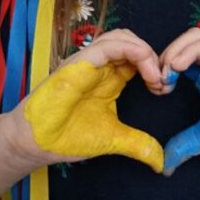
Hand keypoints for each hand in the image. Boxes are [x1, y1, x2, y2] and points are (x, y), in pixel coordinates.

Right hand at [15, 30, 164, 172]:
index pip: (136, 58)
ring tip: (156, 77)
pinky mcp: (78, 63)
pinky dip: (132, 51)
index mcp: (108, 79)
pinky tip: (146, 72)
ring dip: (145, 51)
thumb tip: (160, 161)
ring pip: (122, 37)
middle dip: (154, 57)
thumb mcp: (113, 139)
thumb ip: (137, 144)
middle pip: (132, 42)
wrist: (34, 143)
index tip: (165, 89)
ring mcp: (88, 62)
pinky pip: (108, 46)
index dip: (155, 68)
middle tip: (163, 81)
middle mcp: (99, 66)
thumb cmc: (66, 137)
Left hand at [159, 28, 199, 175]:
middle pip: (186, 40)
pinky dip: (192, 52)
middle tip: (157, 78)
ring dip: (176, 49)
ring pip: (198, 36)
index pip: (181, 57)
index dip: (164, 66)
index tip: (156, 89)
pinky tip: (178, 67)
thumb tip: (163, 165)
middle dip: (166, 54)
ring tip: (166, 70)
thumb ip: (185, 145)